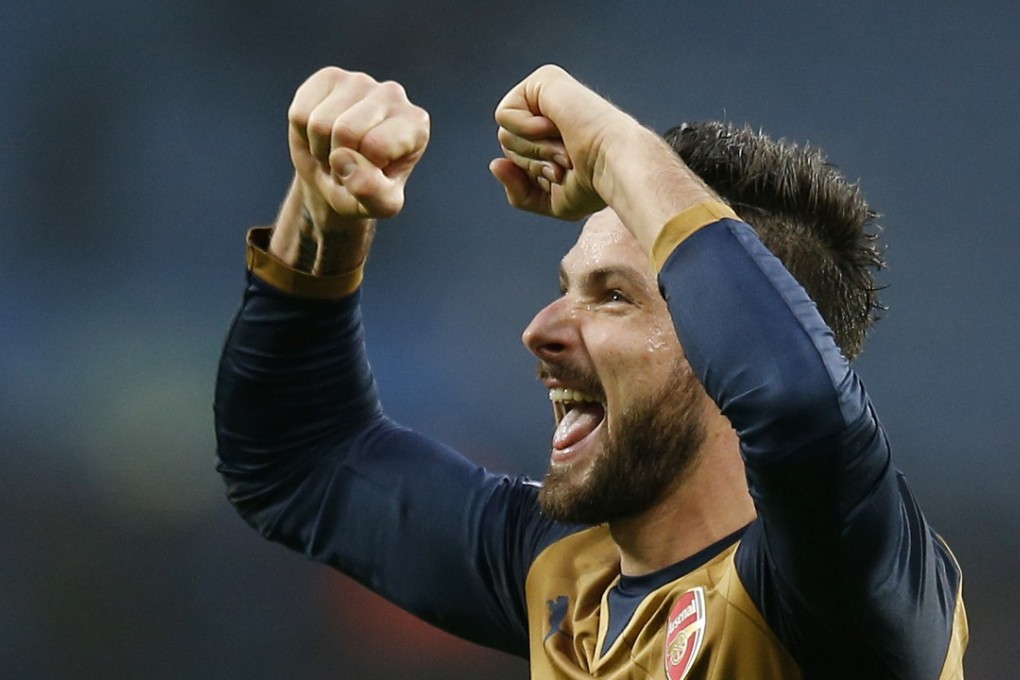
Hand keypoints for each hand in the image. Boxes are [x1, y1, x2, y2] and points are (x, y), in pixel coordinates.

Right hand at [289, 67, 429, 224]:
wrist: (337, 178)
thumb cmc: (365, 189)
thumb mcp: (379, 205)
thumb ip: (373, 193)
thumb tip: (344, 161)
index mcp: (416, 124)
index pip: (376, 147)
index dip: (362, 171)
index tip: (370, 174)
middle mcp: (393, 94)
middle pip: (345, 131)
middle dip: (338, 160)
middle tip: (348, 165)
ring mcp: (360, 81)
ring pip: (320, 123)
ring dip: (320, 150)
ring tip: (335, 153)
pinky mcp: (328, 77)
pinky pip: (300, 114)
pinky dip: (303, 135)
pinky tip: (321, 136)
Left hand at [490, 65, 719, 252]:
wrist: (613, 165)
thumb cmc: (592, 184)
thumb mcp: (548, 199)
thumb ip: (518, 189)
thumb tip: (494, 164)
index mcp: (553, 133)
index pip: (514, 158)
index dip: (532, 174)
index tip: (564, 172)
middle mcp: (549, 109)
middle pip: (506, 144)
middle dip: (531, 162)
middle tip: (565, 160)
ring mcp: (547, 91)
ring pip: (505, 133)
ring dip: (533, 150)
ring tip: (564, 147)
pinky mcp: (544, 80)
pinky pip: (505, 115)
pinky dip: (526, 132)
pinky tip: (554, 128)